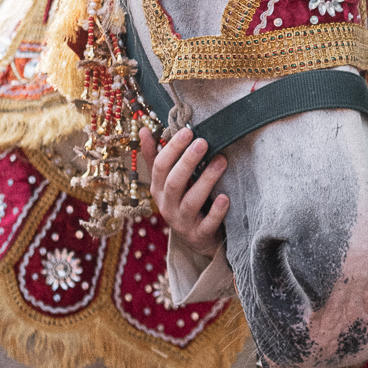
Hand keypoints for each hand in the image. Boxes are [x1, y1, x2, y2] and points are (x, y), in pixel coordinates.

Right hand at [139, 125, 229, 258]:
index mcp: (158, 189)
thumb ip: (155, 156)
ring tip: (221, 161)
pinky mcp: (199, 235)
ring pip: (191, 202)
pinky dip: (216, 211)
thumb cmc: (182, 200)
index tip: (187, 132)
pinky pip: (207, 224)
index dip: (172, 149)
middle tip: (203, 142)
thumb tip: (143, 129)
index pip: (160, 167)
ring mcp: (183, 222)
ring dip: (206, 180)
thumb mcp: (166, 180)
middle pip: (174, 183)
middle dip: (188, 161)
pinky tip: (225, 197)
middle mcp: (167, 206)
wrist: (196, 238)